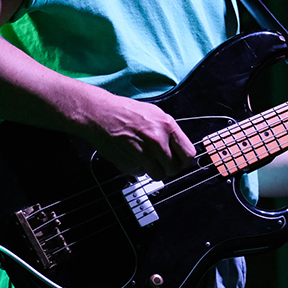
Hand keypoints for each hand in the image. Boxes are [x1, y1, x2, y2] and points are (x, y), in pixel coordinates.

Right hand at [79, 89, 196, 180]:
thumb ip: (169, 131)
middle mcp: (157, 141)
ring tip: (145, 158)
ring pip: (159, 175)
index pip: (188, 154)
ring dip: (153, 170)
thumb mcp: (155, 114)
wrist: (100, 114)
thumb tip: (180, 147)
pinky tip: (132, 155)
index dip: (184, 160)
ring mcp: (143, 154)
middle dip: (168, 167)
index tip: (179, 161)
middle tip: (160, 160)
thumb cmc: (125, 111)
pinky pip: (140, 174)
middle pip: (174, 169)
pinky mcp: (129, 163)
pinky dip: (137, 168)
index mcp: (167, 126)